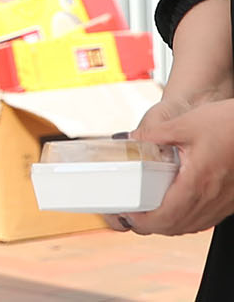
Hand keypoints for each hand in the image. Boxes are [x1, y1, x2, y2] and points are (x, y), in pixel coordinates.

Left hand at [121, 98, 233, 235]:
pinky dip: (188, 219)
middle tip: (134, 214)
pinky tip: (179, 206)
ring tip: (152, 212)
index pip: (165, 217)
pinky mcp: (232, 200)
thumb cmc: (229, 124)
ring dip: (170, 224)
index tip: (128, 214)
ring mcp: (225, 202)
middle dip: (152, 226)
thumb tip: (131, 139)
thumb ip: (154, 134)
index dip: (143, 222)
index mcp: (197, 182)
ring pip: (193, 226)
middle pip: (177, 227)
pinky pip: (207, 219)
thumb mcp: (185, 124)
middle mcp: (213, 198)